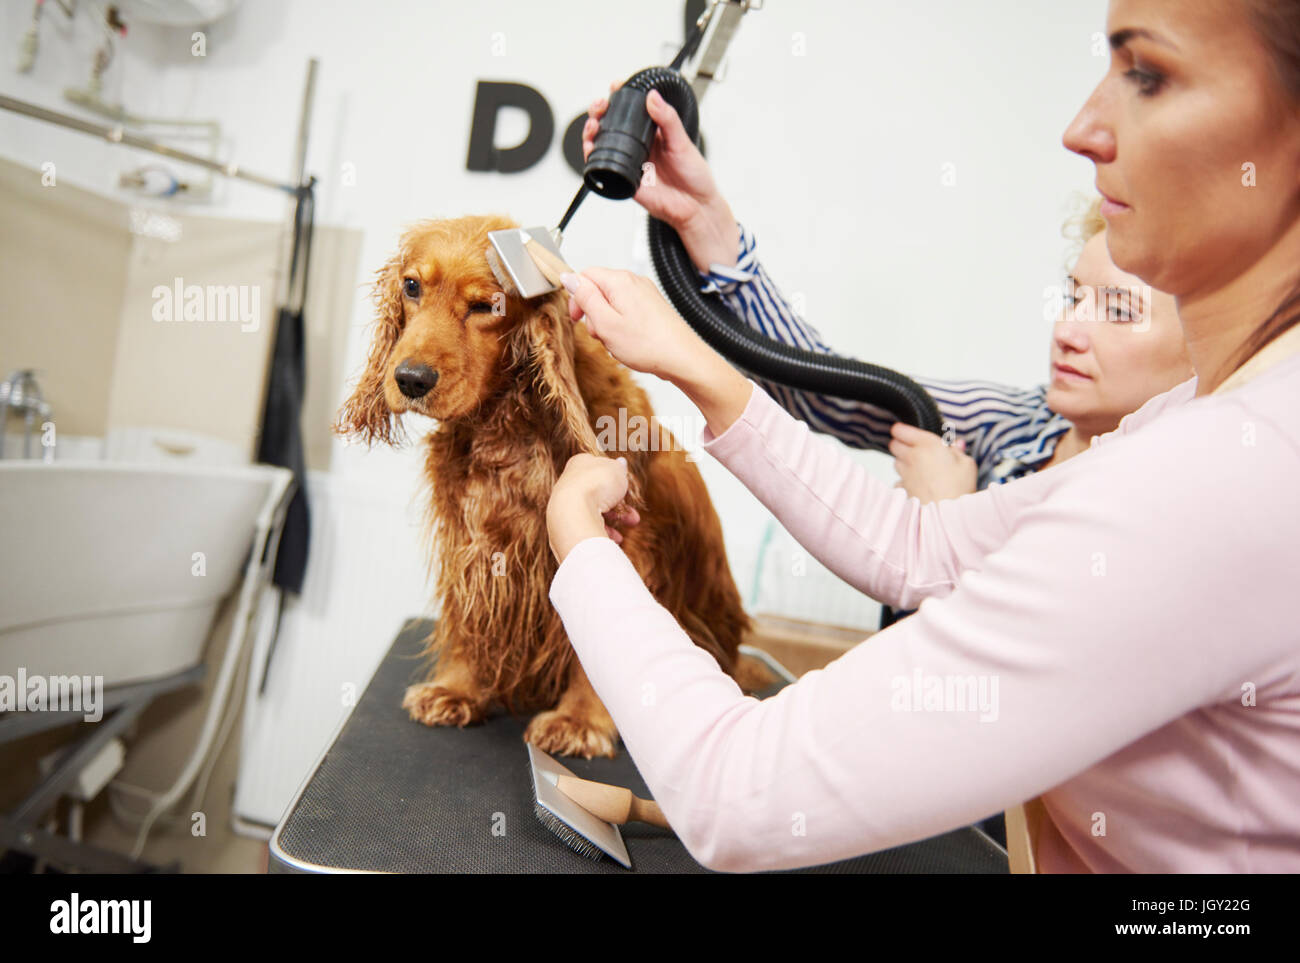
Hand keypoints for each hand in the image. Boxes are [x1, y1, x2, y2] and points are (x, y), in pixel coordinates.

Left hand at [547, 453, 640, 563]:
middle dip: (621, 504)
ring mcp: (567, 504)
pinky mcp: (567, 524)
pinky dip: (603, 531)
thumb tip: (621, 462)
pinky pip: (588, 527)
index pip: (599, 469)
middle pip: (600, 493)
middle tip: (634, 513)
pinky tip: (615, 538)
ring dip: (616, 519)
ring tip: (631, 524)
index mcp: (579, 464)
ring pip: (596, 511)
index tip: (626, 486)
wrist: (574, 511)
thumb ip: (619, 467)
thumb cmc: (597, 484)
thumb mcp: (616, 470)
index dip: (615, 478)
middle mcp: (570, 483)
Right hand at [561, 268, 704, 381]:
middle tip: (601, 334)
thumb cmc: (648, 344)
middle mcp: (634, 281)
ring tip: (617, 341)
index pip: (585, 275)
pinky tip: (628, 341)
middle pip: (599, 289)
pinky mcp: (652, 306)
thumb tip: (569, 278)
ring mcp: (645, 293)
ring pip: (612, 303)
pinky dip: (621, 325)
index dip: (576, 298)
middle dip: (593, 313)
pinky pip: (626, 311)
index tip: (577, 318)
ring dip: (607, 322)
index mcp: (620, 281)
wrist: (682, 358)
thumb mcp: (605, 322)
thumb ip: (585, 297)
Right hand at [583, 80, 737, 271]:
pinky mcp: (625, 180)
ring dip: (591, 131)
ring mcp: (630, 162)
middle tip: (600, 105)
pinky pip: (603, 168)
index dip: (620, 96)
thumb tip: (653, 97)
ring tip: (593, 124)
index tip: (616, 86)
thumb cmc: (694, 176)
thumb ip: (667, 119)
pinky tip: (591, 147)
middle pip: (610, 124)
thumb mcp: (683, 142)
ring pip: (602, 143)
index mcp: (653, 133)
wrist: (696, 206)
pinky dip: (591, 156)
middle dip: (599, 110)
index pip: (631, 110)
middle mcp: (639, 146)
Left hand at [888, 423, 977, 503]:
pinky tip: (918, 485)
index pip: (901, 430)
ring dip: (903, 463)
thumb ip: (958, 451)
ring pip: (896, 462)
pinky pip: (899, 481)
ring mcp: (904, 474)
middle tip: (915, 450)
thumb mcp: (967, 464)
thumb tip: (956, 444)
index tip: (907, 433)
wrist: (948, 516)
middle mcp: (911, 457)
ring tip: (919, 468)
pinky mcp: (902, 489)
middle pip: (894, 445)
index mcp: (927, 445)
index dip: (902, 430)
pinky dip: (905, 481)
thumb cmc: (960, 488)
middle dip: (901, 445)